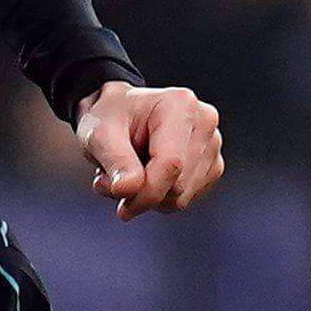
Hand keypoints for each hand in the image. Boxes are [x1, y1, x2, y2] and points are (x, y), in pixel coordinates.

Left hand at [77, 79, 225, 217]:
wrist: (120, 114)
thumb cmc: (110, 118)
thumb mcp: (99, 133)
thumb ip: (115, 161)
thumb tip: (128, 189)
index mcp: (179, 105)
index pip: (171, 163)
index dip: (145, 192)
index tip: (121, 204)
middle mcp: (204, 122)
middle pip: (178, 185)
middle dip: (141, 193)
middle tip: (112, 178)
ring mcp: (211, 145)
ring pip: (182, 197)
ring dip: (148, 197)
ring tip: (128, 173)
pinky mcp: (212, 165)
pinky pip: (186, 199)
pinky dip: (161, 197)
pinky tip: (146, 176)